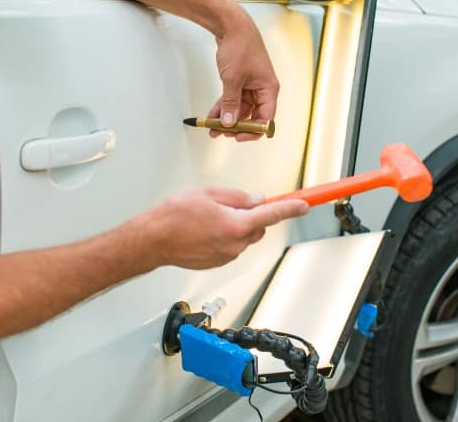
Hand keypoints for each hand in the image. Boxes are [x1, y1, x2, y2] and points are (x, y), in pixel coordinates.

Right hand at [130, 187, 307, 269]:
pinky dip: (226, 236)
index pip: (271, 215)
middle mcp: (234, 244)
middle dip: (253, 215)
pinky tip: (205, 229)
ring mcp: (227, 256)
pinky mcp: (218, 262)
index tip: (304, 204)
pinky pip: (231, 246)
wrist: (153, 240)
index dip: (290, 208)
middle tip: (232, 204)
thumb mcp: (208, 194)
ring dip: (236, 226)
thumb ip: (237, 197)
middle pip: (258, 227)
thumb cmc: (174, 216)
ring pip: (244, 237)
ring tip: (210, 217)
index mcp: (235, 225)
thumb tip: (256, 200)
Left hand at [207, 11, 279, 141]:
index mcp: (269, 89)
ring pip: (240, 108)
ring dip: (226, 118)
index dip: (253, 130)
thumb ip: (230, 103)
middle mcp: (262, 89)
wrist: (232, 25)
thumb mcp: (233, 79)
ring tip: (211, 128)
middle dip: (236, 125)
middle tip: (221, 133)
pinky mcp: (241, 81)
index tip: (238, 137)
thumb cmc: (240, 47)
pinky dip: (222, 107)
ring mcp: (251, 85)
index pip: (265, 118)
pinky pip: (232, 99)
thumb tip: (228, 122)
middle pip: (252, 115)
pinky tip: (211, 116)